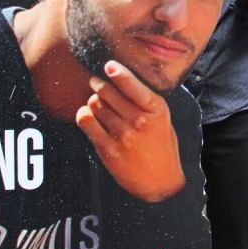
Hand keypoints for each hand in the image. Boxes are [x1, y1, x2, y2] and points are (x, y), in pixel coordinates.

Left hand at [77, 60, 185, 202]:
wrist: (160, 183)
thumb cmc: (162, 147)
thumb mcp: (163, 120)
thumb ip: (145, 101)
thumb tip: (121, 79)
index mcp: (156, 109)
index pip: (133, 85)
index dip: (118, 73)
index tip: (109, 65)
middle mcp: (138, 120)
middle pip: (107, 91)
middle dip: (99, 84)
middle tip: (98, 83)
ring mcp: (122, 134)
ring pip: (94, 103)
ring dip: (94, 101)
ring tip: (100, 106)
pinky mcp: (107, 148)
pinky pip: (85, 120)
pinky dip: (84, 115)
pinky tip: (90, 117)